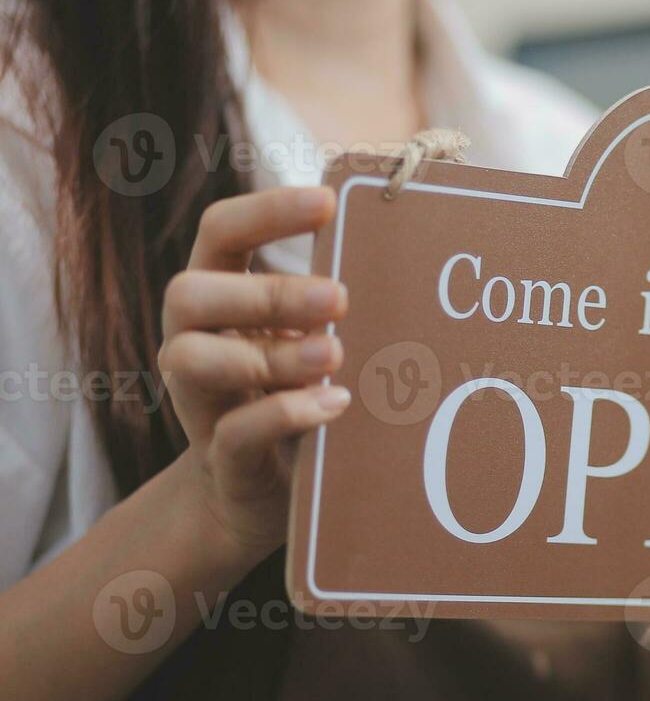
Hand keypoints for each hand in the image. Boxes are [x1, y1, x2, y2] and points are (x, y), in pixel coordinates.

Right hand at [158, 187, 348, 559]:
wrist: (257, 498)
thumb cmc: (295, 397)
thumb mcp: (309, 342)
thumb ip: (330, 307)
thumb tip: (408, 255)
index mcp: (220, 299)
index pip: (221, 233)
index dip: (264, 211)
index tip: (326, 202)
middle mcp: (193, 340)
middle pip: (189, 292)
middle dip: (266, 291)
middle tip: (340, 299)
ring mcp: (200, 401)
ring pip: (193, 359)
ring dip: (270, 354)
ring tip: (334, 356)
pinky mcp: (222, 457)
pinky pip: (234, 431)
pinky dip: (285, 414)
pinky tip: (335, 406)